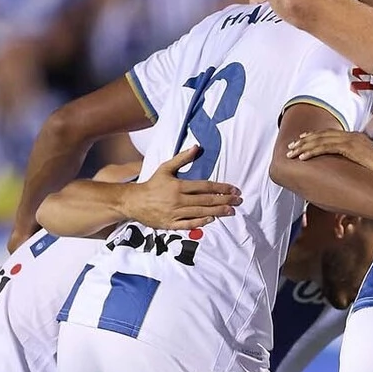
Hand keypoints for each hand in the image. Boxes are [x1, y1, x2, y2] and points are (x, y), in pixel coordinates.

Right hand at [121, 147, 241, 229]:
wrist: (133, 201)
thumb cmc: (152, 184)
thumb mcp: (165, 168)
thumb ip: (182, 159)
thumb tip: (197, 147)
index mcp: (178, 186)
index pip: (205, 186)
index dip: (221, 188)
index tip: (234, 189)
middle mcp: (178, 200)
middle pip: (206, 200)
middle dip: (225, 200)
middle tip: (239, 200)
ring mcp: (175, 213)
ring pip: (201, 213)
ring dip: (218, 212)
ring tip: (231, 211)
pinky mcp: (171, 224)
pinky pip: (189, 224)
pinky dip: (201, 222)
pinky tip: (212, 219)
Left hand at [288, 130, 372, 179]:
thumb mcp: (366, 163)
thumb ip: (354, 160)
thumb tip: (345, 167)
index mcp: (355, 137)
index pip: (330, 134)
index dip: (314, 137)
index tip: (302, 141)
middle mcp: (352, 135)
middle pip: (322, 135)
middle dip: (304, 141)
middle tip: (290, 147)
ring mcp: (351, 140)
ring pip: (320, 140)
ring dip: (303, 147)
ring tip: (291, 153)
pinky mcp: (349, 148)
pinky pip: (325, 148)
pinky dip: (311, 152)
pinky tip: (302, 158)